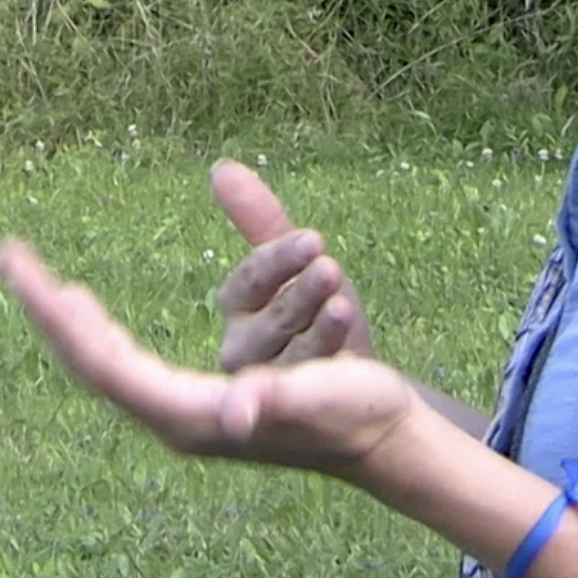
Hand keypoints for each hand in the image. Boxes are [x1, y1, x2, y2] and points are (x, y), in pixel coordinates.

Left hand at [0, 239, 416, 474]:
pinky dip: (116, 328)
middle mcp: (179, 413)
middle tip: (9, 261)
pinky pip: (146, 354)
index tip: (35, 278)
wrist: (383, 435)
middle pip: (96, 360)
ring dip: (101, 316)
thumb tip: (236, 408)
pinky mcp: (206, 392)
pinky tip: (89, 315)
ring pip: (120, 355)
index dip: (68, 324)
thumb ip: (279, 397)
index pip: (108, 366)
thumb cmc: (352, 416)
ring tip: (47, 287)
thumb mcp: (321, 396)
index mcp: (190, 417)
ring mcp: (190, 403)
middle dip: (52, 313)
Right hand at [211, 160, 373, 369]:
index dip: (278, 260)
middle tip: (330, 265)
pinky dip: (324, 353)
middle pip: (266, 316)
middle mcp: (241, 348)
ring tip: (342, 299)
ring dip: (316, 321)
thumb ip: (262, 221)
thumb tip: (221, 167)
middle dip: (299, 289)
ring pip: (287, 349)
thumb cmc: (319, 321)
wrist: (356, 388)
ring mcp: (266, 384)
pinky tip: (344, 334)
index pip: (249, 281)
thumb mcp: (300, 267)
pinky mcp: (291, 410)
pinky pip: (304, 382)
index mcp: (238, 308)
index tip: (315, 239)